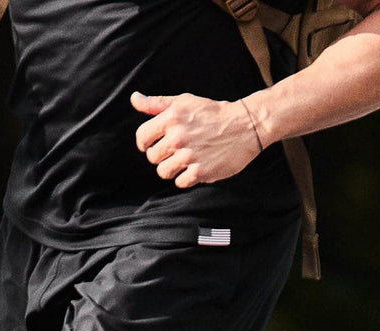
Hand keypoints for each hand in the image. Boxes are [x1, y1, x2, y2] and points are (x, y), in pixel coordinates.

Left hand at [131, 91, 262, 187]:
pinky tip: (195, 167)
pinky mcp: (201, 171)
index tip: (152, 144)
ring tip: (184, 160)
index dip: (144, 143)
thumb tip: (134, 99)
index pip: (142, 137)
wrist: (245, 125)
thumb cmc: (212, 113)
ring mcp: (189, 155)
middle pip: (152, 157)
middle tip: (175, 151)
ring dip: (172, 169)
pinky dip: (186, 178)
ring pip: (163, 172)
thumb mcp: (184, 102)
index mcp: (171, 118)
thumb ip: (157, 104)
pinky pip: (180, 182)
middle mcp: (178, 137)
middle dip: (161, 156)